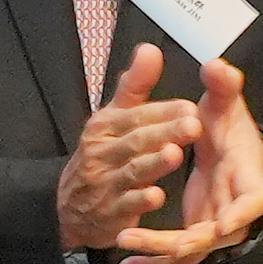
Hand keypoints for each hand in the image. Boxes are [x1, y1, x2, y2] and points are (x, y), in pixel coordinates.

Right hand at [55, 46, 199, 253]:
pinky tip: (158, 197)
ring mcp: (103, 184)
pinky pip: (125, 206)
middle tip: (193, 125)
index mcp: (104, 127)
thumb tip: (150, 49)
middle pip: (135, 141)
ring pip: (131, 172)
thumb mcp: (113, 118)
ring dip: (152, 164)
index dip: (162, 112)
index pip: (134, 116)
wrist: (69, 207)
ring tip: (175, 155)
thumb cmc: (102, 156)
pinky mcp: (108, 213)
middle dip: (164, 133)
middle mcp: (101, 153)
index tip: (191, 107)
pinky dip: (140, 202)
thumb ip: (135, 86)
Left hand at [117, 57, 262, 263]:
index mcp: (247, 178)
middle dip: (187, 240)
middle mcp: (233, 210)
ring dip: (159, 253)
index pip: (254, 201)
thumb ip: (224, 88)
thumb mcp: (226, 108)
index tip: (221, 225)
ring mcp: (214, 228)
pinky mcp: (196, 238)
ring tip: (123, 241)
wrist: (231, 158)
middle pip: (216, 236)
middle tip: (155, 240)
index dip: (240, 213)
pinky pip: (176, 262)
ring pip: (191, 253)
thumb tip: (217, 65)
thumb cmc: (230, 134)